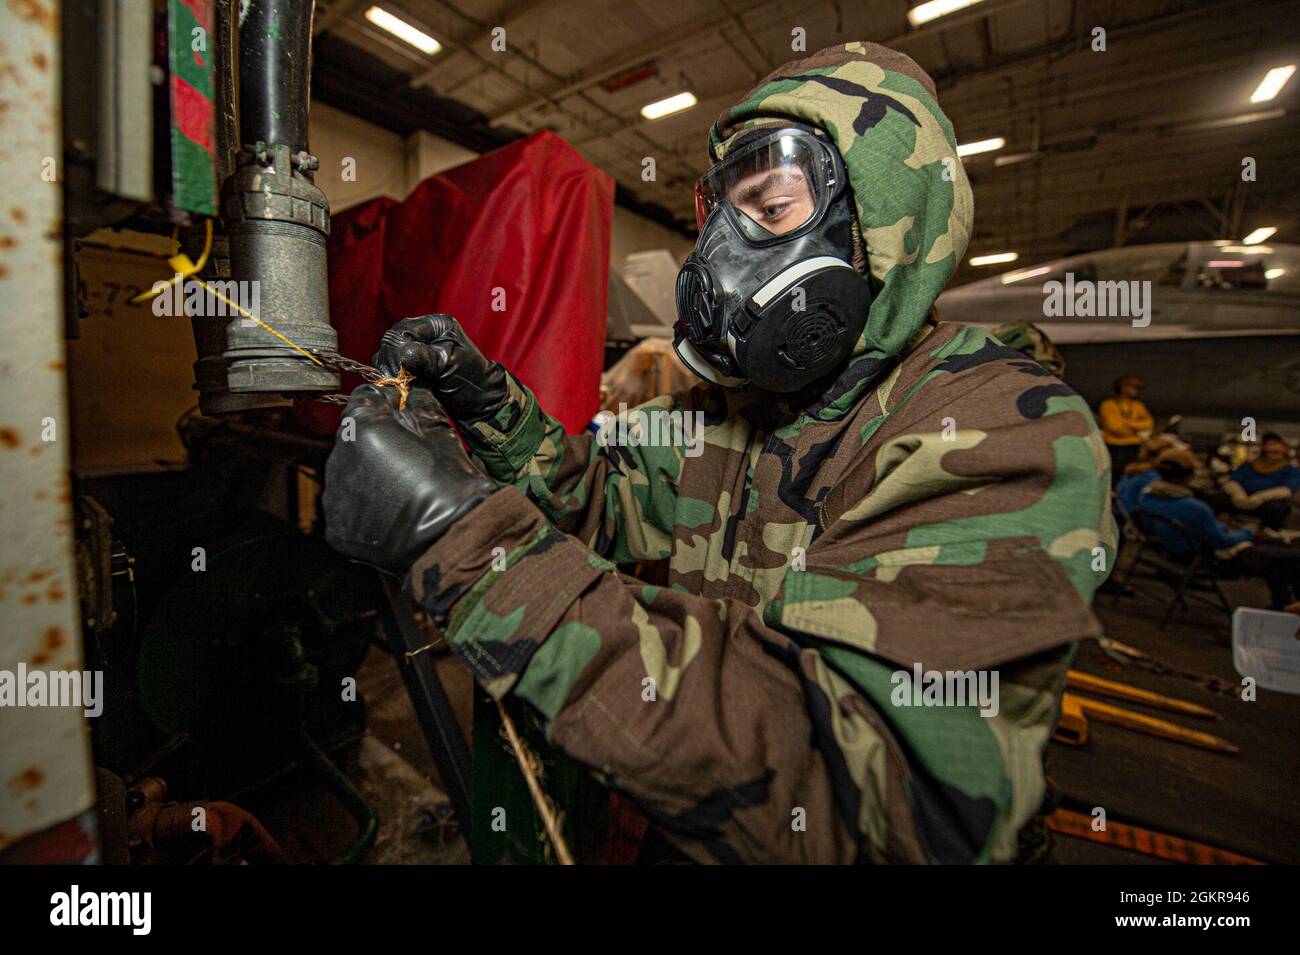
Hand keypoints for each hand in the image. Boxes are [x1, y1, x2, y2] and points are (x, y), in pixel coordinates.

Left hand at [323, 384, 495, 571]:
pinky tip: (388, 511)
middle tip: (404, 456)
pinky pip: (345, 506)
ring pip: (346, 471)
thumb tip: (413, 394)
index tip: (397, 410)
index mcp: (364, 429)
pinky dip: (362, 506)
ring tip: (398, 488)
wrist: (450, 540)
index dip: (383, 403)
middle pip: (352, 436)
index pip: (363, 399)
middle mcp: (340, 458)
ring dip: (366, 473)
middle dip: (374, 440)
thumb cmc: (452, 487)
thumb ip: (420, 408)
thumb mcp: (441, 435)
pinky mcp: (337, 526)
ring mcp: (335, 495)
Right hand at [374, 314, 507, 422]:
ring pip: (388, 355)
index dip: (396, 350)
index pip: (403, 331)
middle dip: (392, 361)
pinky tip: (401, 387)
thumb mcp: (449, 365)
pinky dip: (393, 377)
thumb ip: (424, 357)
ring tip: (401, 386)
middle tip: (397, 381)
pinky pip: (391, 368)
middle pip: (392, 341)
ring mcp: (416, 349)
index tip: (399, 371)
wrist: (479, 403)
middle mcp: (423, 333)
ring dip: (391, 371)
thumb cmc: (470, 380)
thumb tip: (402, 355)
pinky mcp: (411, 367)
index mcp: (435, 324)